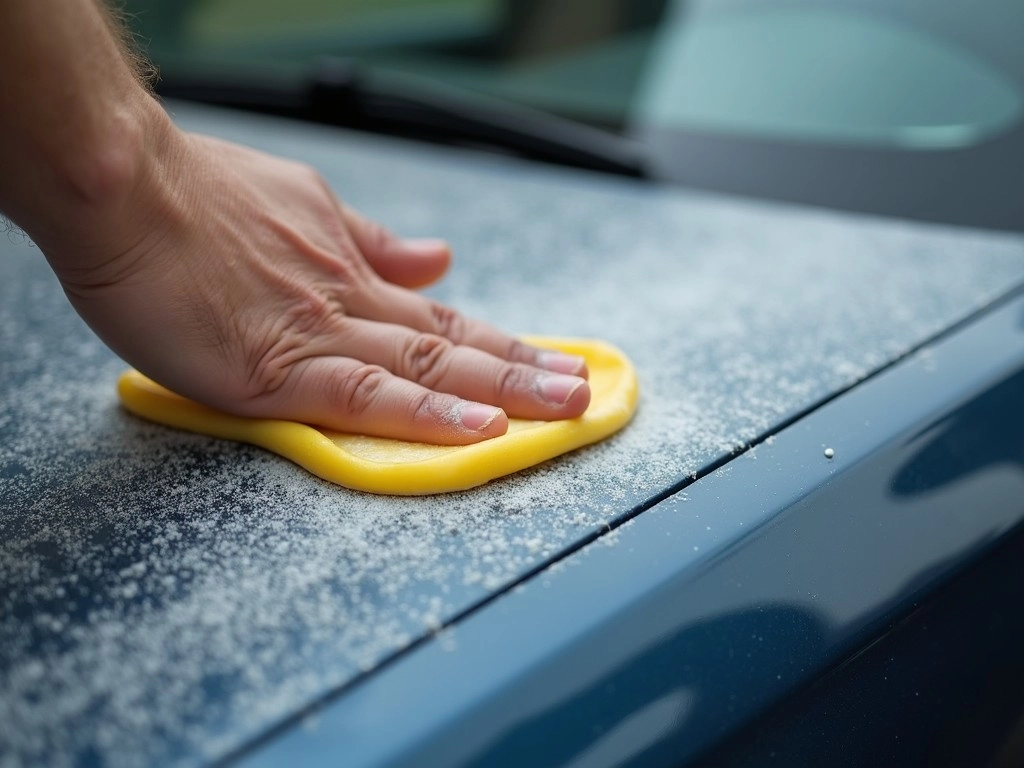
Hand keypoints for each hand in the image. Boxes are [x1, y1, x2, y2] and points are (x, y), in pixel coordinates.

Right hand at [53, 131, 589, 443]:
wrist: (121, 187)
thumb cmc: (195, 195)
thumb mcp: (304, 204)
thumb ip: (373, 243)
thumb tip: (437, 259)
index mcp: (352, 271)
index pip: (444, 320)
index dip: (503, 346)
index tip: (552, 361)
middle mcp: (349, 303)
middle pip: (453, 346)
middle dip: (526, 371)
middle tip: (585, 392)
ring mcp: (318, 335)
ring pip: (428, 370)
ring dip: (504, 391)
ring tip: (563, 410)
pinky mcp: (274, 371)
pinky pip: (364, 397)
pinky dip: (425, 417)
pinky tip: (475, 432)